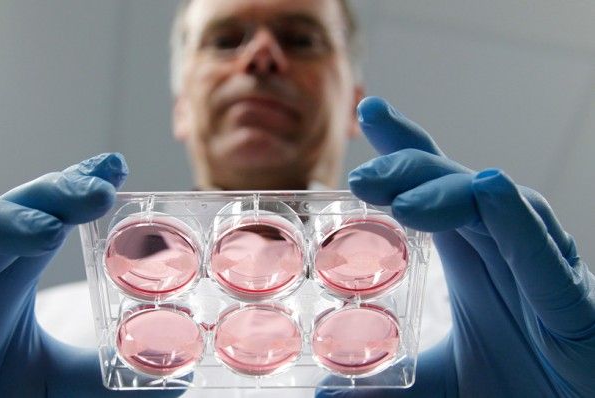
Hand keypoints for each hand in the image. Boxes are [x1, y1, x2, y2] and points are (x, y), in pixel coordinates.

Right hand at [0, 154, 183, 396]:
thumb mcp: (44, 383)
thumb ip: (97, 376)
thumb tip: (173, 379)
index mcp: (11, 269)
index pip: (52, 217)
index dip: (80, 189)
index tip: (117, 170)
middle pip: (21, 210)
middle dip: (60, 194)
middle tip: (102, 189)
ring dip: (6, 222)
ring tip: (47, 230)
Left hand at [317, 97, 594, 396]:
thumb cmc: (523, 386)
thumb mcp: (442, 383)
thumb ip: (387, 385)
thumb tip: (328, 393)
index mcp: (470, 255)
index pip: (432, 185)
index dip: (404, 145)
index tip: (370, 111)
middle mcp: (500, 248)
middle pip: (453, 183)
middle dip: (409, 168)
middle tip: (363, 176)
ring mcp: (537, 266)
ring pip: (496, 203)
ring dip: (449, 190)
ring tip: (403, 199)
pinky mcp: (571, 300)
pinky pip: (544, 249)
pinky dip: (517, 218)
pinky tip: (491, 191)